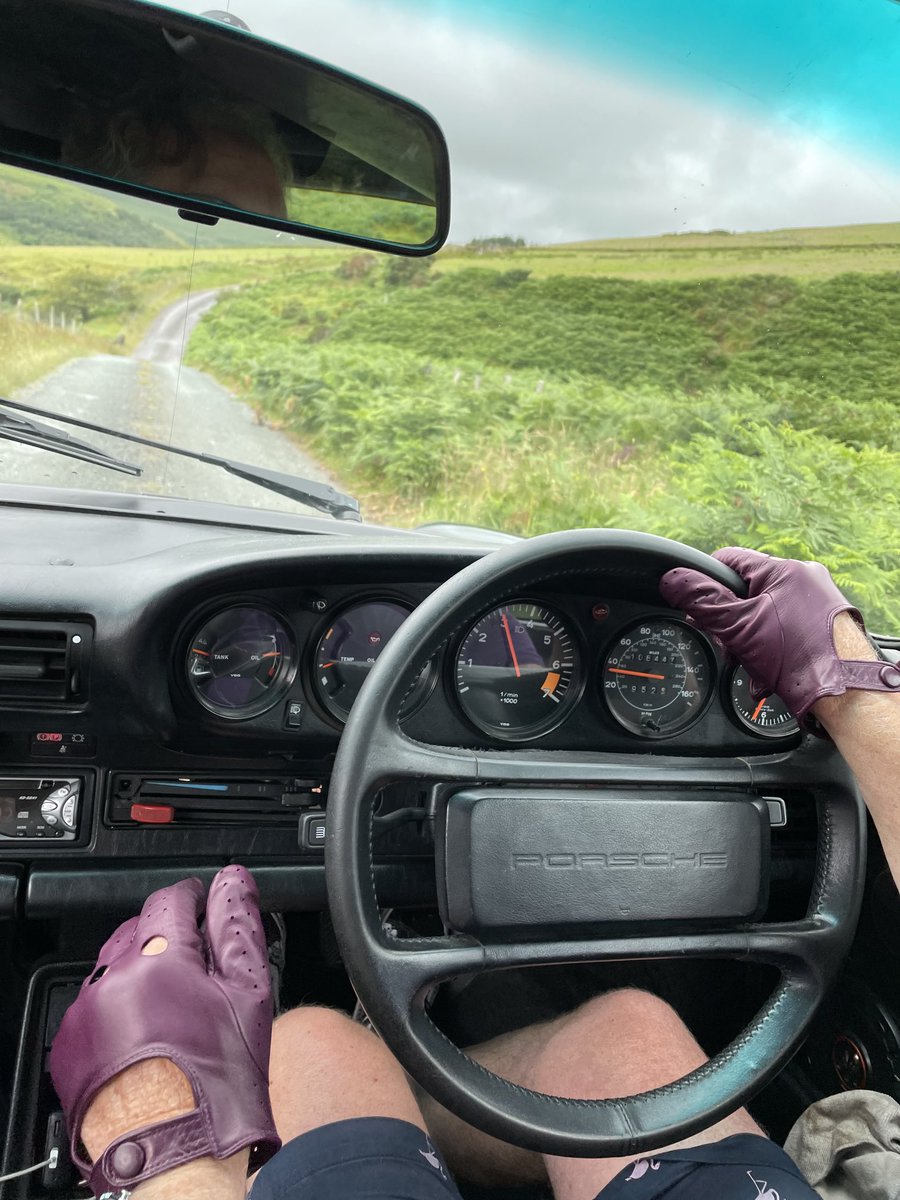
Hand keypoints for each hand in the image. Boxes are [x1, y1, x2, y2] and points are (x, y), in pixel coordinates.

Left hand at [50, 866, 279, 1195]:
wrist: (174, 1153)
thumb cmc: (217, 1080)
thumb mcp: (247, 993)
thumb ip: (237, 926)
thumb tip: (234, 881)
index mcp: (159, 957)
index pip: (171, 898)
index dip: (194, 899)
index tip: (206, 909)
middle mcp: (113, 977)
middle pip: (140, 929)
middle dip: (168, 940)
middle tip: (199, 973)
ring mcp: (86, 1012)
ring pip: (115, 967)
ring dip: (142, 973)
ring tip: (175, 1012)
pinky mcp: (70, 1044)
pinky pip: (95, 1006)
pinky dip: (119, 1010)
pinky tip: (148, 1037)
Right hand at [659, 547, 899, 727]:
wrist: (847, 693)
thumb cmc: (800, 656)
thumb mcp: (738, 626)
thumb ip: (702, 601)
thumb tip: (672, 580)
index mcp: (784, 570)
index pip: (730, 560)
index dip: (705, 582)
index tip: (694, 604)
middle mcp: (806, 581)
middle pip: (748, 593)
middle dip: (731, 624)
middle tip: (726, 643)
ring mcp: (818, 606)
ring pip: (765, 617)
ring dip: (750, 643)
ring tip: (751, 664)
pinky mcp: (825, 628)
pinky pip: (786, 633)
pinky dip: (772, 652)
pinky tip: (768, 673)